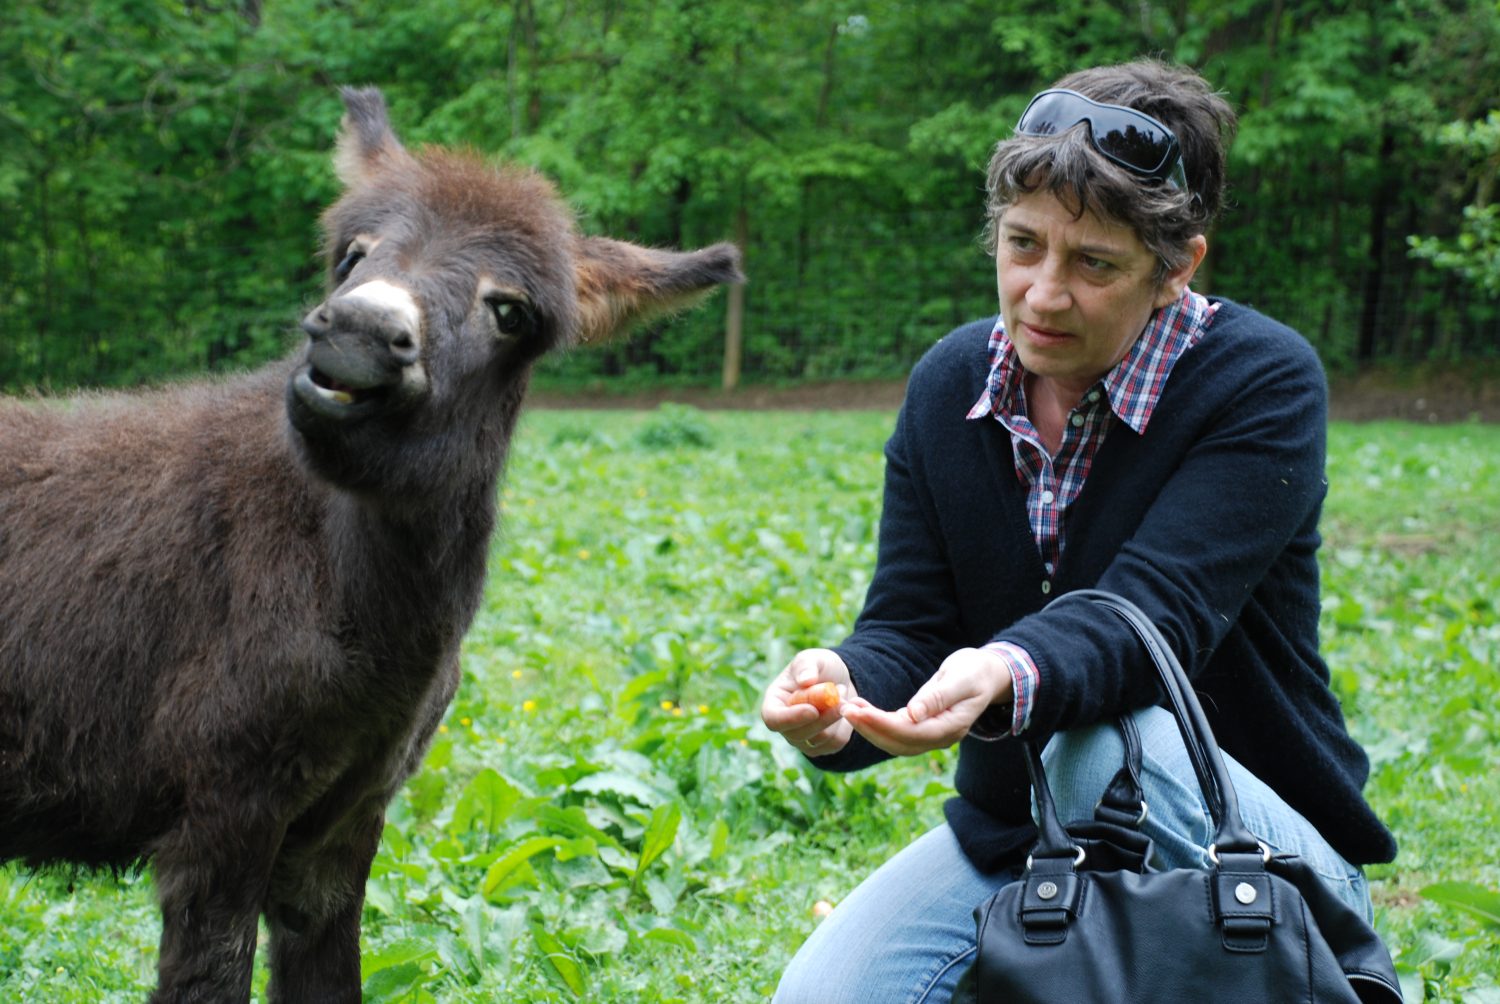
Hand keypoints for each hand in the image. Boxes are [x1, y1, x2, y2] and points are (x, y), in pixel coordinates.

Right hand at [760, 648, 854, 757]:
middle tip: (840, 692)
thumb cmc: (819, 667)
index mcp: (774, 703)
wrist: (838, 680)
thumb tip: (805, 680)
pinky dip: (845, 724)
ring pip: (820, 739)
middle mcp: (784, 725)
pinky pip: (836, 743)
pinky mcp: (822, 746)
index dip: (791, 718)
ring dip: (836, 715)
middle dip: (823, 716)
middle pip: (798, 734)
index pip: (773, 720)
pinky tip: (845, 707)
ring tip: (842, 692)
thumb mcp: (812, 658)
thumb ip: (807, 666)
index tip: (813, 709)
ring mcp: (802, 739)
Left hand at [841, 647, 1012, 756]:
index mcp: (951, 727)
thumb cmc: (975, 671)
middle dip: (869, 728)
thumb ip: (937, 697)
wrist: (987, 674)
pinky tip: (860, 708)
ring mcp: (932, 736)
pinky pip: (897, 732)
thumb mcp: (960, 679)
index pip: (910, 733)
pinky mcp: (923, 728)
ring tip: (847, 709)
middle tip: (844, 710)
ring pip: (895, 741)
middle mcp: (941, 738)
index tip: (858, 711)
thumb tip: (912, 715)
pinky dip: (877, 723)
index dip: (882, 725)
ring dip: (869, 728)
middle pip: (899, 743)